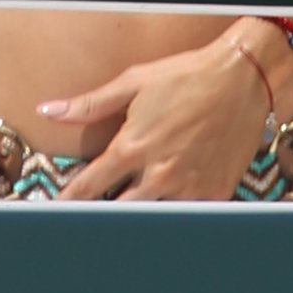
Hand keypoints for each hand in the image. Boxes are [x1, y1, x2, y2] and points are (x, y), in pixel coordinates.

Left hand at [42, 30, 275, 200]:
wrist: (243, 77)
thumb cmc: (188, 76)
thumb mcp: (134, 82)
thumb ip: (90, 104)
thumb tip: (49, 110)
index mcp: (133, 147)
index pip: (89, 187)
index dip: (70, 200)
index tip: (59, 209)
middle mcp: (158, 173)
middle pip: (117, 212)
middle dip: (104, 213)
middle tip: (95, 213)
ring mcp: (189, 188)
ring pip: (152, 217)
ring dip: (140, 213)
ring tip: (134, 209)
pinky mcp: (215, 193)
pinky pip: (188, 215)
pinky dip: (176, 212)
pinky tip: (171, 203)